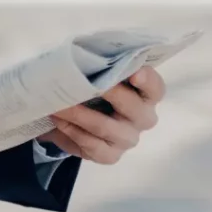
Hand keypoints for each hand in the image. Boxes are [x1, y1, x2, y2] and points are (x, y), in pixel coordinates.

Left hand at [38, 67, 165, 164]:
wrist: (76, 119)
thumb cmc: (91, 88)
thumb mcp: (96, 75)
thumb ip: (98, 66)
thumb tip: (79, 56)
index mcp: (145, 95)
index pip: (155, 88)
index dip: (148, 80)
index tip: (135, 73)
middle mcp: (142, 118)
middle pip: (133, 107)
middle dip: (109, 93)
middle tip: (84, 81)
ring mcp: (127, 139)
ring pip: (105, 127)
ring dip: (77, 114)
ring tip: (56, 103)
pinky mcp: (109, 155)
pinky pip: (90, 144)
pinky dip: (70, 130)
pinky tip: (56, 119)